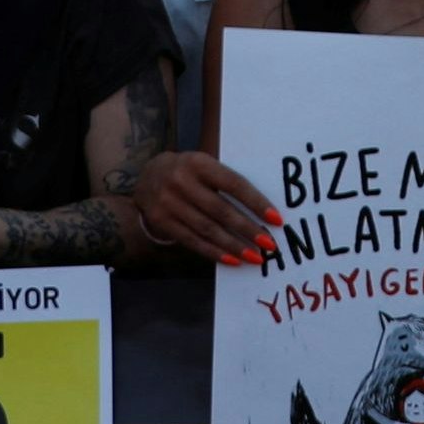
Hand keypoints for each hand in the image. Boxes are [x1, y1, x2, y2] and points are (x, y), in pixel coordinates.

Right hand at [134, 150, 277, 261]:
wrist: (146, 176)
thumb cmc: (188, 171)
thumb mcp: (204, 164)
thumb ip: (226, 180)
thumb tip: (262, 208)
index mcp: (198, 162)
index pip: (233, 184)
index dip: (255, 202)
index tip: (276, 219)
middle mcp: (181, 181)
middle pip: (221, 210)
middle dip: (248, 229)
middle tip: (270, 244)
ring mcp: (169, 203)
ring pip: (208, 229)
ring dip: (234, 245)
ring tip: (255, 257)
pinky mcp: (162, 221)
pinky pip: (192, 240)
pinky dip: (214, 252)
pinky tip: (232, 260)